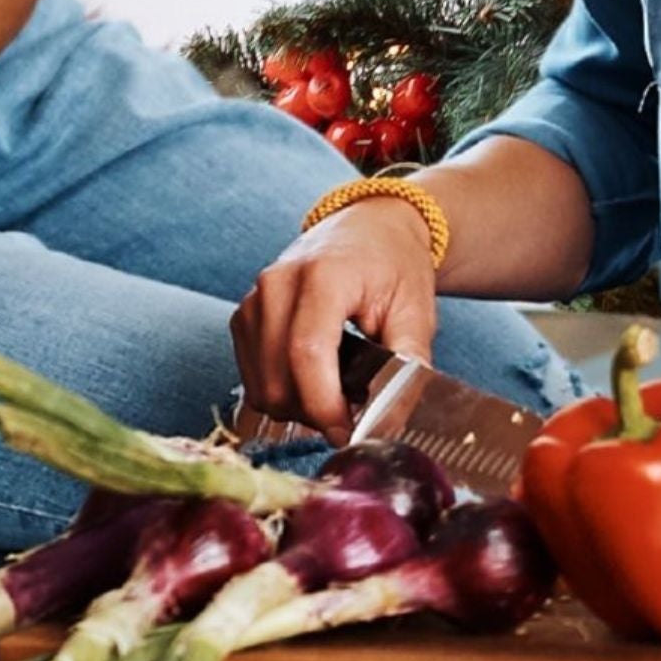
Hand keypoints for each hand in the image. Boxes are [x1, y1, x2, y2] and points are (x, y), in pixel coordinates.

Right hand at [233, 192, 439, 433]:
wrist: (368, 228)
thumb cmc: (394, 266)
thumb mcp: (416, 311)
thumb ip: (407, 366)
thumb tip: (390, 425)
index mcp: (323, 275)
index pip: (307, 353)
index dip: (325, 405)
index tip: (350, 432)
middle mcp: (277, 284)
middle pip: (278, 379)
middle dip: (314, 413)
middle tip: (352, 413)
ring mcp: (254, 300)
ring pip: (260, 387)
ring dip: (297, 407)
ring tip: (336, 392)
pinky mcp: (244, 317)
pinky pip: (253, 379)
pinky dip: (281, 393)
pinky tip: (313, 380)